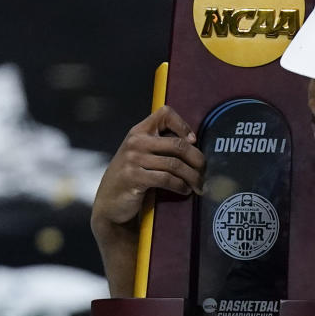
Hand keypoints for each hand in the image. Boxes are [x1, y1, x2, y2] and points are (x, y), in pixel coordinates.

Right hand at [92, 106, 204, 230]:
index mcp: (139, 131)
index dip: (184, 125)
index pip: (165, 113)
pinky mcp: (134, 177)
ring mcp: (133, 159)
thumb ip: (160, 146)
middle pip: (178, 144)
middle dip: (197, 159)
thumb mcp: (141, 155)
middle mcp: (135, 141)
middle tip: (204, 172)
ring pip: (175, 164)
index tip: (194, 141)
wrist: (110, 202)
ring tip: (198, 185)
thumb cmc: (132, 178)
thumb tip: (194, 145)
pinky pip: (166, 179)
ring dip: (192, 177)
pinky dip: (180, 186)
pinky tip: (185, 190)